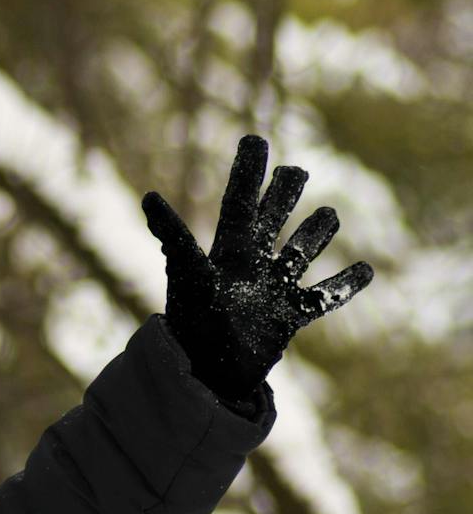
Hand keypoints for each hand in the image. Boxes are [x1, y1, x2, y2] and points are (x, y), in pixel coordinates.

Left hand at [141, 135, 373, 401]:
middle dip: (283, 197)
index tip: (254, 140)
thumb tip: (148, 197)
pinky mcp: (288, 319)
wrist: (206, 373)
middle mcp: (250, 267)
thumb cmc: (193, 324)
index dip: (248, 172)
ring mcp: (271, 291)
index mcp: (227, 252)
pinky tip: (365, 269)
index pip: (240, 202)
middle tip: (296, 171)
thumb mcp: (188, 274)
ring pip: (299, 255)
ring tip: (330, 215)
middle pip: (271, 223)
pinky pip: (322, 298)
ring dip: (314, 236)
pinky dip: (345, 286)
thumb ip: (174, 237)